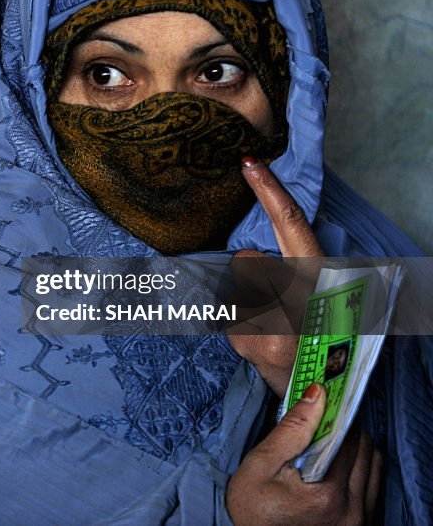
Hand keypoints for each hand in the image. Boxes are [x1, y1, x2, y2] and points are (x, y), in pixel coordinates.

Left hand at [227, 158, 323, 395]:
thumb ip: (284, 266)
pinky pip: (227, 316)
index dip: (271, 191)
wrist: (313, 382)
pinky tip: (259, 341)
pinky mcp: (250, 341)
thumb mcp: (311, 289)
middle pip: (247, 262)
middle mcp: (300, 294)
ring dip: (243, 305)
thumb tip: (244, 256)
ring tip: (270, 327)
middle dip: (251, 278)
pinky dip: (237, 326)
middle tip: (276, 306)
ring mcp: (274, 319)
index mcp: (318, 275)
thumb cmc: (310, 328)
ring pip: (233, 290)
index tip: (249, 163)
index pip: (292, 223)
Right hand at [227, 384, 381, 524]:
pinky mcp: (362, 525)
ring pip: (374, 465)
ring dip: (356, 450)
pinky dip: (361, 470)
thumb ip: (292, 429)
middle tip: (320, 427)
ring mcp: (360, 521)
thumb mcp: (261, 464)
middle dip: (346, 432)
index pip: (348, 438)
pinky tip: (336, 468)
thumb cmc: (251, 507)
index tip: (323, 406)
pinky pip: (374, 486)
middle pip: (366, 450)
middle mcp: (352, 510)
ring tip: (327, 447)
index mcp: (327, 493)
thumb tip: (317, 394)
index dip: (335, 417)